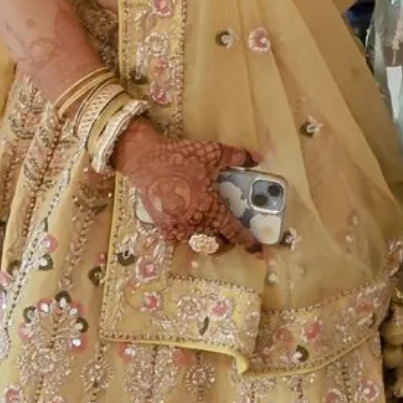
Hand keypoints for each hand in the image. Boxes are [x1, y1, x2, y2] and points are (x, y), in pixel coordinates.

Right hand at [113, 117, 260, 251]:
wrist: (144, 159)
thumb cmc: (179, 156)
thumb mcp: (213, 153)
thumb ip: (237, 157)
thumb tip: (257, 158)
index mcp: (210, 208)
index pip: (234, 231)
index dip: (248, 241)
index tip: (258, 250)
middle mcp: (193, 223)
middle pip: (217, 244)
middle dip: (228, 242)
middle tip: (233, 233)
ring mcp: (176, 227)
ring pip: (199, 245)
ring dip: (210, 241)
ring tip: (214, 230)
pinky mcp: (162, 226)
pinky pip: (180, 240)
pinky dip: (189, 237)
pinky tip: (192, 226)